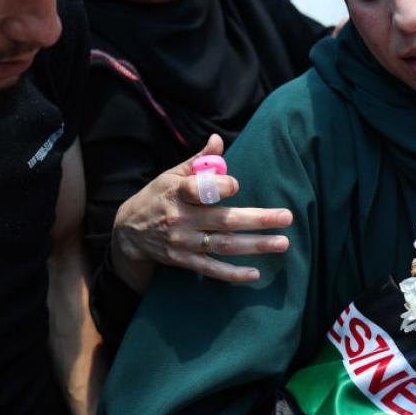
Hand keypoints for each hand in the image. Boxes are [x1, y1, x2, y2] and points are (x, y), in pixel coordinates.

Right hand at [111, 134, 291, 291]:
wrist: (128, 231)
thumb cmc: (158, 197)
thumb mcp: (172, 175)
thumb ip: (198, 161)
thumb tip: (218, 140)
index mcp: (178, 193)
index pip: (199, 190)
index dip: (218, 187)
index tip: (236, 185)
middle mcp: (182, 219)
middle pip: (223, 220)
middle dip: (257, 219)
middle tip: (286, 217)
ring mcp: (184, 242)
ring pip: (223, 245)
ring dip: (255, 245)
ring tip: (282, 242)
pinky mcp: (185, 260)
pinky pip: (211, 269)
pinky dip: (232, 274)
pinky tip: (255, 273)